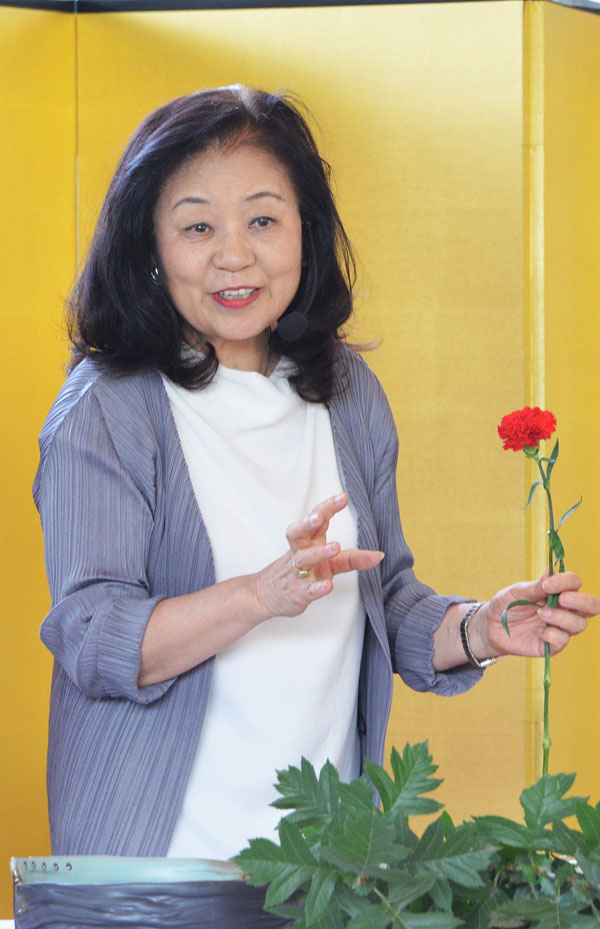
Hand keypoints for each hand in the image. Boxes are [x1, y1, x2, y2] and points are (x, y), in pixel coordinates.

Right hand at [251, 492, 382, 618]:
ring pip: (303, 559)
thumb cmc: (300, 573)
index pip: (316, 520)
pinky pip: (306, 589)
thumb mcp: (329, 564)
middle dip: (308, 523)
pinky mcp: (297, 593)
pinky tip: (327, 585)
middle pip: (299, 533)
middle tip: (318, 517)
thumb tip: (379, 555)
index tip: (343, 498)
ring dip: (319, 552)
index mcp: (308, 541)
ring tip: (335, 546)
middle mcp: (300, 553)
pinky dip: (316, 588)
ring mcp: (297, 573)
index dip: (328, 508)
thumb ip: (353, 558)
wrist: (268, 595)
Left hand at [470, 572, 598, 659]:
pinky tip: (539, 632)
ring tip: (541, 614)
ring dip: (561, 617)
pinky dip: (552, 634)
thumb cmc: (507, 605)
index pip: (575, 583)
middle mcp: (564, 609)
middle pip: (592, 605)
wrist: (491, 626)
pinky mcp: (552, 645)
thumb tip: (551, 571)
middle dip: (581, 601)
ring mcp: (560, 628)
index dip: (566, 582)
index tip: (547, 585)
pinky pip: (563, 641)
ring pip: (580, 624)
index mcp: (558, 592)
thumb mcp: (517, 592)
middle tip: (561, 599)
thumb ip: (535, 585)